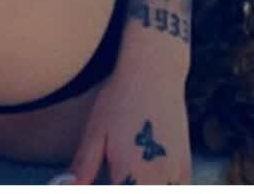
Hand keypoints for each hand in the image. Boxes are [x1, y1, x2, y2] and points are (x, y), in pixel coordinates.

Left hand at [67, 70, 190, 183]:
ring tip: (127, 169)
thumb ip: (84, 166)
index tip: (105, 174)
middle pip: (135, 191)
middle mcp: (157, 180)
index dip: (106, 187)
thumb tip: (67, 186)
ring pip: (158, 192)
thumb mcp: (95, 130)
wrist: (154, 72)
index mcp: (130, 174)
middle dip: (123, 184)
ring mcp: (176, 175)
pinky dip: (159, 185)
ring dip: (139, 184)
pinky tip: (145, 170)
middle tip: (113, 169)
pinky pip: (173, 188)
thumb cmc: (119, 98)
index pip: (118, 193)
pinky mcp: (186, 169)